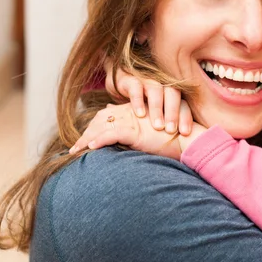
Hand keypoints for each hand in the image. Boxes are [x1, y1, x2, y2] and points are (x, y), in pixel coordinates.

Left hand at [69, 103, 183, 159]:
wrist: (187, 139)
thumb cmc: (172, 138)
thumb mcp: (151, 130)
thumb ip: (135, 123)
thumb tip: (116, 117)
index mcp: (133, 111)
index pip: (106, 117)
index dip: (93, 128)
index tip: (83, 142)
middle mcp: (130, 112)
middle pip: (101, 120)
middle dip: (86, 133)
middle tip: (74, 149)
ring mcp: (132, 120)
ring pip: (102, 126)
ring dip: (87, 138)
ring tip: (76, 150)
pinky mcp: (135, 130)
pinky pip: (112, 134)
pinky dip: (99, 140)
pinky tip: (90, 147)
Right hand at [104, 59, 192, 134]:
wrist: (119, 87)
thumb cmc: (141, 106)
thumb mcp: (155, 117)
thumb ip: (167, 125)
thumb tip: (186, 142)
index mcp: (171, 94)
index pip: (183, 104)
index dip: (186, 117)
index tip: (185, 133)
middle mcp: (160, 85)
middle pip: (173, 94)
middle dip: (173, 113)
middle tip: (171, 130)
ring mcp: (146, 80)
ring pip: (156, 90)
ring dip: (157, 108)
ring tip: (157, 126)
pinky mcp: (130, 79)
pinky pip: (136, 87)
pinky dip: (138, 100)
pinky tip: (140, 114)